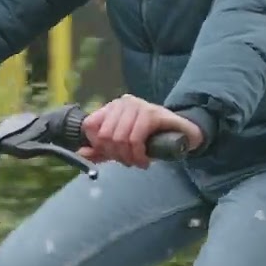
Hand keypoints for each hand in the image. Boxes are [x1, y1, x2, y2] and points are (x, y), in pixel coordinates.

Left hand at [77, 95, 203, 168]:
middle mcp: (123, 103)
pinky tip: (144, 161)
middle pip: (105, 135)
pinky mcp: (152, 113)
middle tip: (128, 162)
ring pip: (120, 138)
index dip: (97, 145)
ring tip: (138, 162)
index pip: (90, 125)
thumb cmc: (152, 139)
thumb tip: (81, 153)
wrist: (183, 134)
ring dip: (128, 158)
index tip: (111, 156)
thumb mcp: (123, 146)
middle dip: (116, 155)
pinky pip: (136, 138)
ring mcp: (138, 106)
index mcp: (112, 107)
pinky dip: (138, 155)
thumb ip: (102, 150)